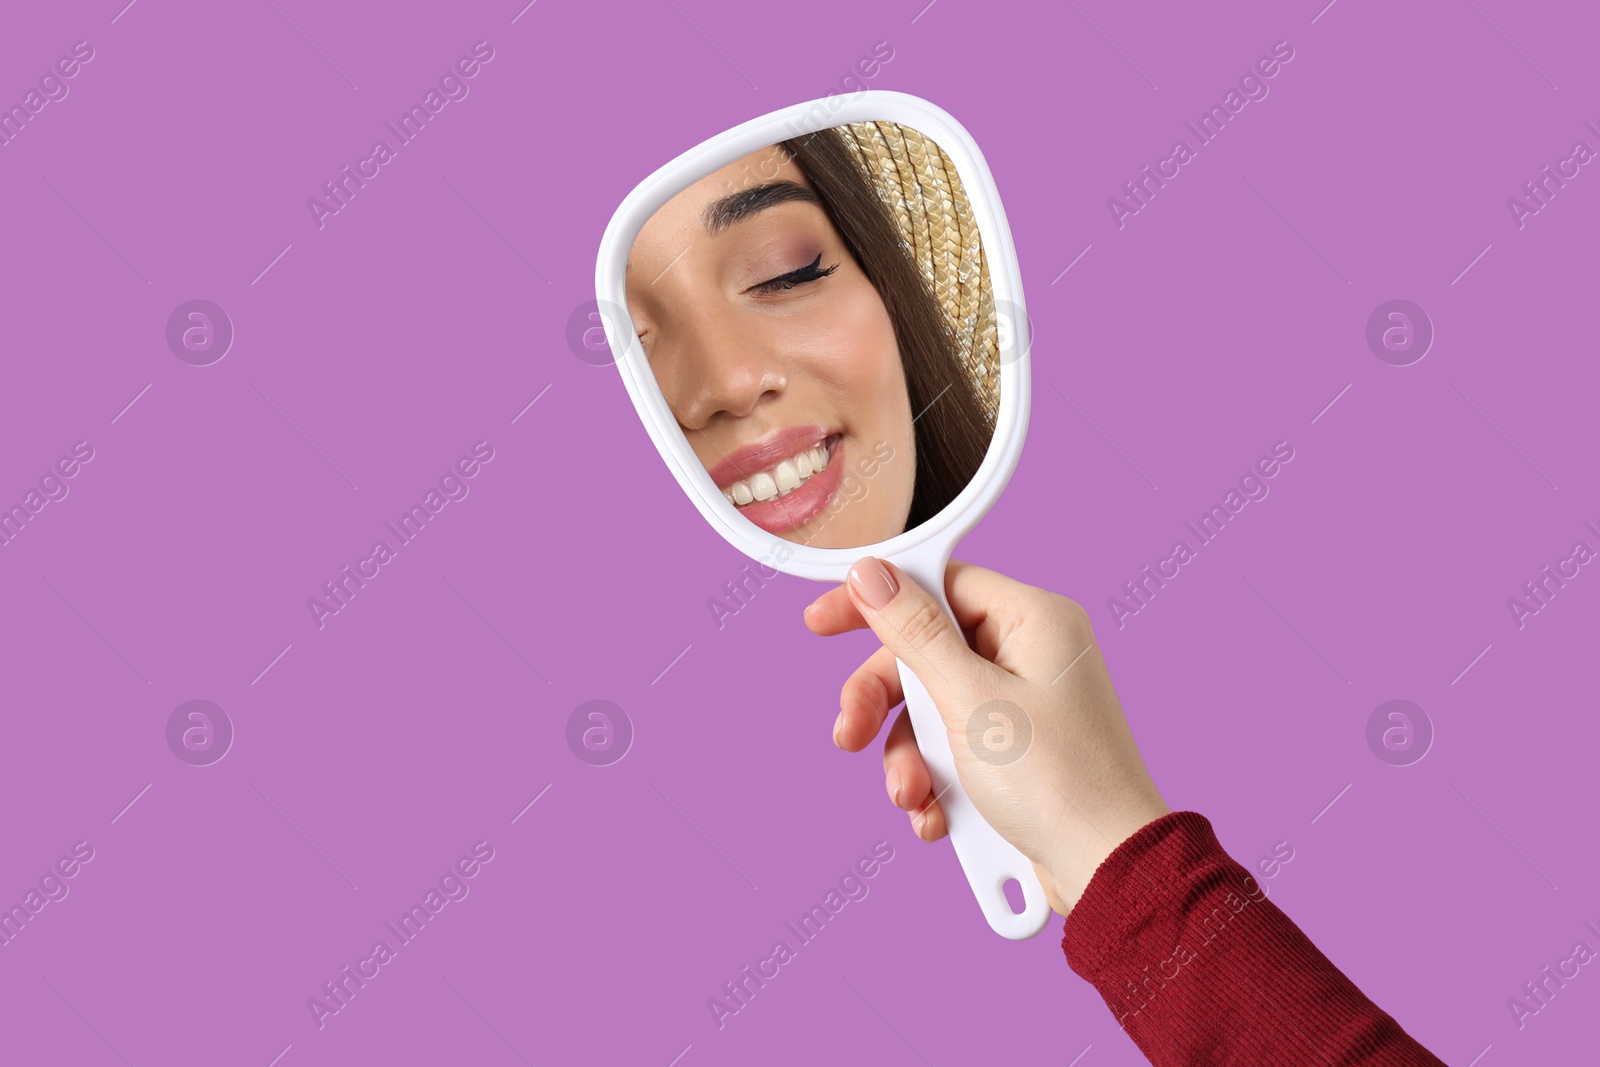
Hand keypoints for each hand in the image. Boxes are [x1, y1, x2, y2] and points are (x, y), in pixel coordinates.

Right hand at [803, 557, 1170, 915]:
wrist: (1109, 871)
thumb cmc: (1059, 782)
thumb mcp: (970, 700)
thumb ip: (915, 634)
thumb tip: (873, 574)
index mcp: (1033, 620)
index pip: (938, 583)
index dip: (877, 600)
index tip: (824, 620)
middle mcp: (1030, 655)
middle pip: (924, 654)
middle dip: (884, 705)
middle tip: (849, 733)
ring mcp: (1023, 706)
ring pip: (931, 710)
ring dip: (908, 757)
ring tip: (912, 797)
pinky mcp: (1015, 754)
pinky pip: (951, 750)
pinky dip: (934, 782)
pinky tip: (935, 816)